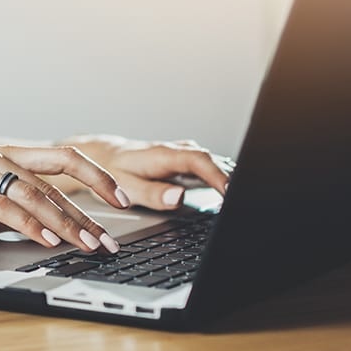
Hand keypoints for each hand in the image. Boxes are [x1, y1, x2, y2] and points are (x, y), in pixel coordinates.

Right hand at [0, 145, 130, 251]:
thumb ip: (19, 211)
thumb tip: (61, 228)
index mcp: (5, 158)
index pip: (63, 159)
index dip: (98, 177)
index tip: (125, 200)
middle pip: (56, 176)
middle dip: (90, 209)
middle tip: (111, 238)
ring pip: (33, 193)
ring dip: (66, 222)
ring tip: (88, 246)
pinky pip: (3, 207)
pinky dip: (30, 225)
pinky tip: (49, 241)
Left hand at [64, 135, 233, 209]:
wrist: (105, 155)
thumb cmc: (114, 171)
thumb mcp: (126, 186)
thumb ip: (152, 194)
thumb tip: (178, 197)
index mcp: (163, 154)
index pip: (199, 160)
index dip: (217, 175)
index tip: (230, 193)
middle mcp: (176, 151)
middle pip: (212, 160)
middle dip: (232, 178)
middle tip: (244, 200)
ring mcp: (183, 154)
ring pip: (213, 161)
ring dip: (230, 176)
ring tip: (243, 197)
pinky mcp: (185, 161)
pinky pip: (209, 166)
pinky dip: (222, 176)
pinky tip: (230, 191)